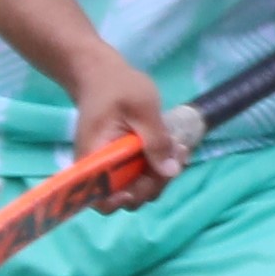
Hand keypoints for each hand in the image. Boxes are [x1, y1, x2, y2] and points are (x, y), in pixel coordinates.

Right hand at [61, 53, 184, 212]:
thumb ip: (156, 141)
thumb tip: (170, 172)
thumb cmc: (117, 87)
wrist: (100, 75)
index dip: (124, 200)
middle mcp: (99, 169)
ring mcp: (112, 166)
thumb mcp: (143, 108)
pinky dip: (160, 166)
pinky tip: (174, 148)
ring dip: (162, 175)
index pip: (102, 198)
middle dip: (156, 183)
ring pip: (139, 188)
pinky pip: (141, 174)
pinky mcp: (123, 161)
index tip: (148, 182)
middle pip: (127, 197)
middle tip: (178, 155)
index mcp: (95, 157)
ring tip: (179, 147)